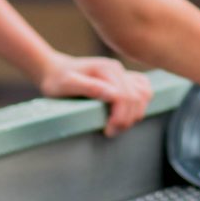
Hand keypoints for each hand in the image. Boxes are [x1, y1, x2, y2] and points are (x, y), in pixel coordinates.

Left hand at [38, 54, 153, 135]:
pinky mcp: (124, 78)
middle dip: (127, 119)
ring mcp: (122, 73)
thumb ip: (89, 87)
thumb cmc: (57, 81)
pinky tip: (126, 114)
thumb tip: (113, 95)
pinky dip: (141, 104)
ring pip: (144, 94)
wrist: (55, 70)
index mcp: (106, 69)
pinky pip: (144, 89)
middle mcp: (117, 69)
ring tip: (118, 125)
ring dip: (135, 113)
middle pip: (137, 97)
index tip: (107, 130)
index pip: (125, 96)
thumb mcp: (66, 84)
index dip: (119, 117)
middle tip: (110, 132)